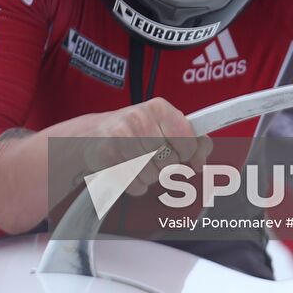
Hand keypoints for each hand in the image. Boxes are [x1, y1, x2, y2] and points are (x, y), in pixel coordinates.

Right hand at [85, 97, 211, 195]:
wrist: (91, 135)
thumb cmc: (134, 131)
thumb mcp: (164, 126)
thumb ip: (192, 141)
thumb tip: (200, 161)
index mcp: (159, 107)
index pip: (187, 139)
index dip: (186, 152)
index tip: (179, 151)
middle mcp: (141, 117)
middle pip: (171, 161)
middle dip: (165, 166)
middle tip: (152, 156)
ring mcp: (122, 135)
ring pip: (153, 175)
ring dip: (148, 176)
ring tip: (137, 162)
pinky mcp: (108, 154)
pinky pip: (135, 184)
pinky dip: (134, 184)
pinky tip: (127, 170)